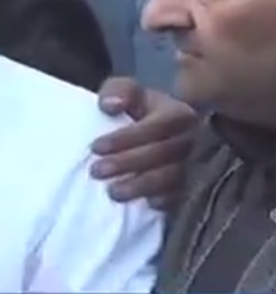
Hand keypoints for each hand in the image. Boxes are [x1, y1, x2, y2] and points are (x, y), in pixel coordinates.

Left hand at [90, 77, 199, 208]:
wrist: (147, 131)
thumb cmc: (137, 110)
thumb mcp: (124, 92)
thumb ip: (118, 90)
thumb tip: (110, 105)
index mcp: (179, 112)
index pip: (156, 125)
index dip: (126, 138)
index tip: (96, 147)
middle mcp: (194, 138)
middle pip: (164, 153)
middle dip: (128, 163)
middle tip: (97, 171)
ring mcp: (198, 164)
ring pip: (174, 177)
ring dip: (142, 186)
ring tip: (113, 192)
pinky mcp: (196, 186)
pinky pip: (186, 196)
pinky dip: (168, 200)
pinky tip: (149, 204)